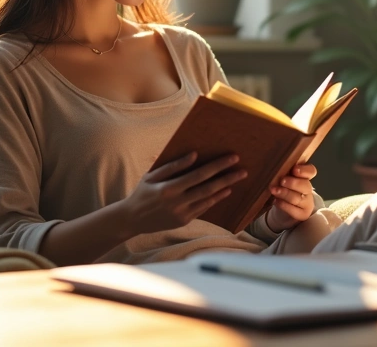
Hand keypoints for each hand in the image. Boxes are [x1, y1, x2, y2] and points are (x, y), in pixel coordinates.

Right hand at [119, 152, 246, 235]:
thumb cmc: (143, 192)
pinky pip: (203, 208)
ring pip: (208, 200)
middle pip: (208, 188)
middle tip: (243, 170)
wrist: (133, 219)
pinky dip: (214, 199)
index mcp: (169, 188)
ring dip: (224, 189)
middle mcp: (177, 202)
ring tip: (237, 178)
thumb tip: (194, 155)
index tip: (232, 158)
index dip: (217, 166)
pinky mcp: (183, 221)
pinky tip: (224, 191)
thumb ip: (174, 166)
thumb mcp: (152, 175)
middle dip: (227, 178)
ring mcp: (181, 214)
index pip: (198, 175)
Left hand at [264, 163, 316, 231]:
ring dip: (285, 194)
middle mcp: (308, 189)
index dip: (304, 170)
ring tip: (274, 191)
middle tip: (282, 181)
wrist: (284, 208)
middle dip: (293, 183)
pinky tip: (275, 202)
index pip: (311, 171)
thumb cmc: (282, 189)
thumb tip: (271, 166)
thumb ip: (282, 172)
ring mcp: (307, 203)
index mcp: (305, 177)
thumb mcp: (283, 178)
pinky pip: (294, 211)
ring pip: (297, 198)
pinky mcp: (302, 214)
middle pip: (305, 185)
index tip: (294, 169)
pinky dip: (284, 206)